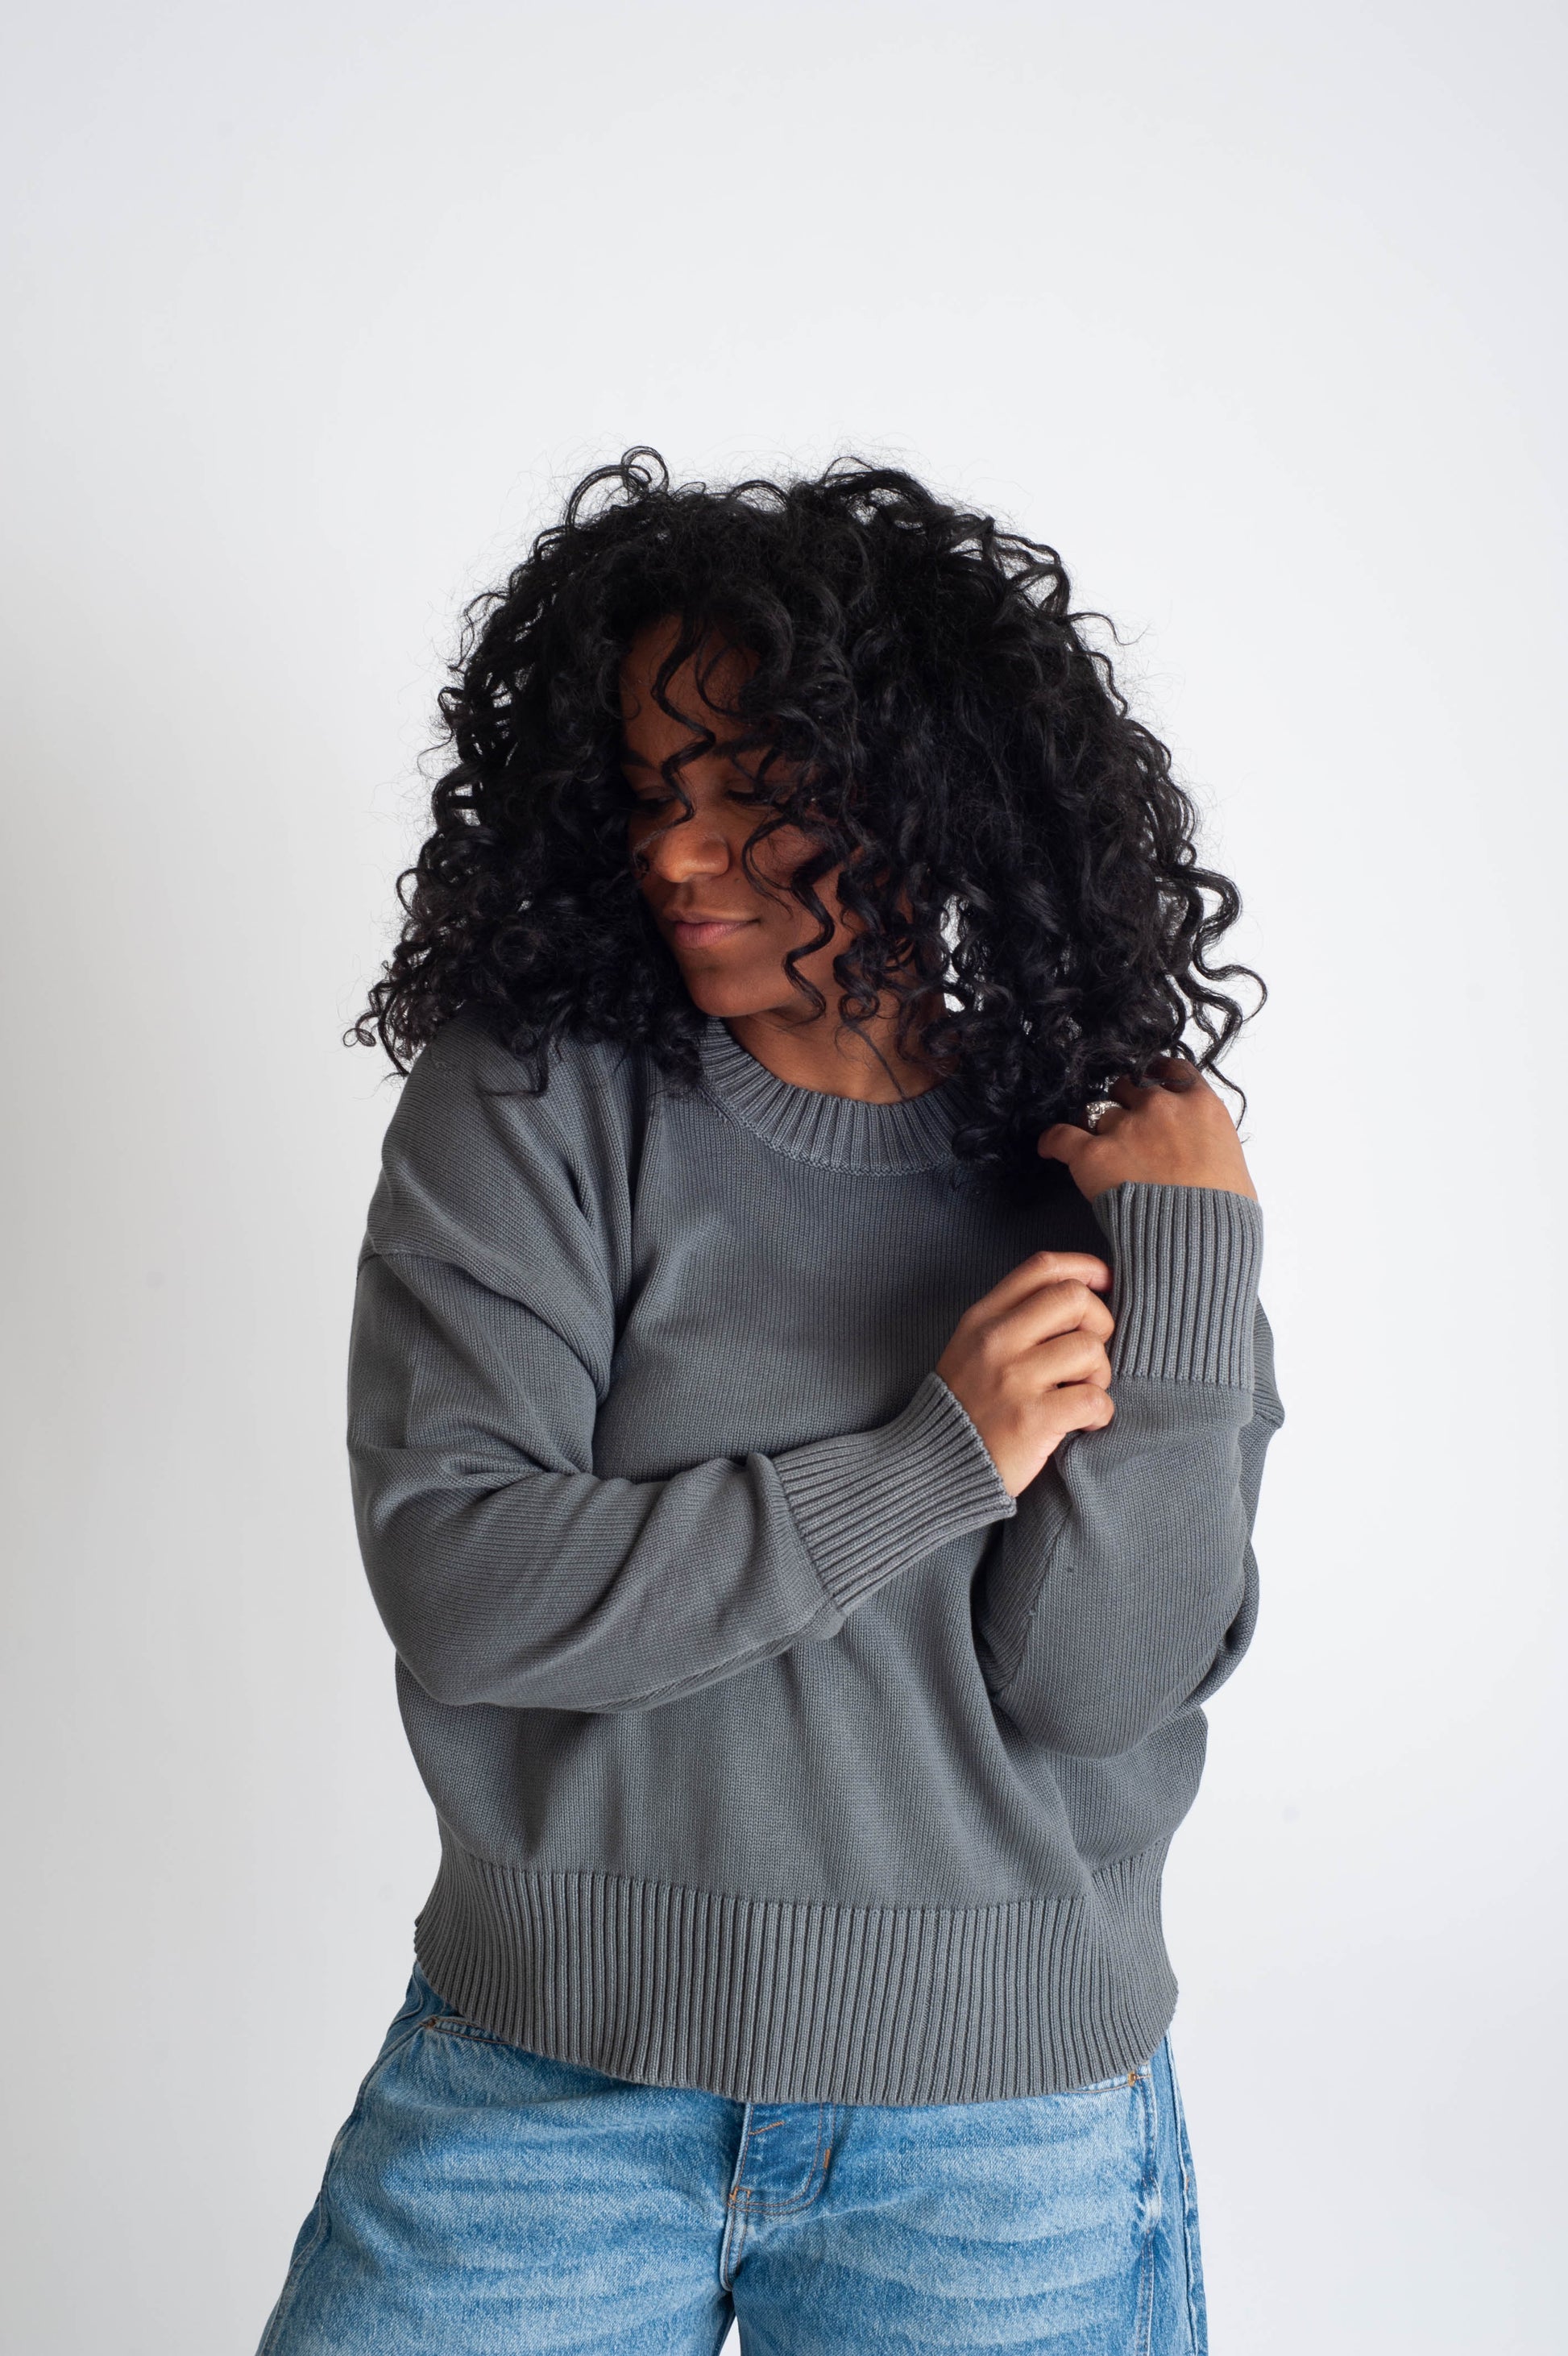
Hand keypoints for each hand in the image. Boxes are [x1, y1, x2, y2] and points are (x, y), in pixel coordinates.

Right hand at [935, 1252, 1114, 1496]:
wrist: (933, 1466)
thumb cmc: (965, 1406)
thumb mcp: (971, 1347)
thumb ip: (1013, 1319)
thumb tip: (1078, 1294)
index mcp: (983, 1318)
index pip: (1042, 1268)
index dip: (1084, 1267)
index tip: (1104, 1283)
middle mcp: (997, 1341)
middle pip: (1074, 1298)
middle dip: (1100, 1322)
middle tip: (1091, 1354)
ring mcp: (1013, 1379)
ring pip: (1089, 1349)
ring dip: (1101, 1375)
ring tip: (1083, 1393)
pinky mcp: (1032, 1420)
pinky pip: (1093, 1399)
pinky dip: (1101, 1413)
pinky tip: (1085, 1423)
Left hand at [1037, 1058, 1256, 1203]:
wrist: (1197, 1241)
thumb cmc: (1222, 1215)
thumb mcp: (1234, 1166)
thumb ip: (1210, 1143)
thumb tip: (1199, 1151)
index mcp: (1200, 1105)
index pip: (1171, 1070)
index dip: (1155, 1076)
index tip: (1148, 1083)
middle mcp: (1161, 1107)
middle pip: (1129, 1087)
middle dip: (1124, 1103)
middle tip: (1124, 1128)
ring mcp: (1125, 1127)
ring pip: (1097, 1112)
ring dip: (1095, 1128)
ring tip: (1096, 1149)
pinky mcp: (1093, 1153)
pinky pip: (1061, 1136)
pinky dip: (1053, 1142)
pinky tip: (1049, 1148)